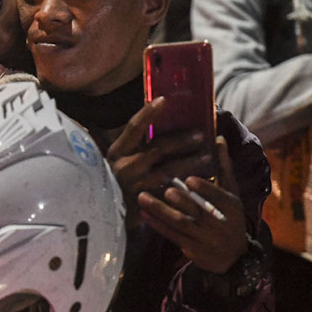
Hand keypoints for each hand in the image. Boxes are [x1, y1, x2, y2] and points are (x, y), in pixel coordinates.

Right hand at [106, 97, 214, 226]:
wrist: (104, 211)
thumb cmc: (115, 179)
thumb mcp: (118, 159)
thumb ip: (132, 144)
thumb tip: (152, 119)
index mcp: (117, 151)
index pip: (133, 128)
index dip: (148, 113)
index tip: (164, 100)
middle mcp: (124, 166)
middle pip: (156, 148)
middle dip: (180, 140)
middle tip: (200, 134)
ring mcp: (135, 184)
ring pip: (167, 170)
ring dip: (189, 161)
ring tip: (207, 155)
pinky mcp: (145, 201)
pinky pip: (169, 191)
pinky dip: (185, 185)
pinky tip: (200, 180)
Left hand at [136, 137, 247, 273]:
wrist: (235, 257)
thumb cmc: (230, 216)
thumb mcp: (232, 193)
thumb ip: (223, 167)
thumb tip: (219, 138)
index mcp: (232, 208)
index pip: (220, 198)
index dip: (206, 189)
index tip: (190, 178)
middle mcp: (220, 225)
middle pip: (199, 212)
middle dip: (182, 201)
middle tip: (166, 189)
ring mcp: (205, 239)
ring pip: (181, 224)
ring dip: (161, 211)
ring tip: (143, 197)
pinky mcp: (192, 250)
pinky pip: (172, 236)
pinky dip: (157, 225)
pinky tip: (143, 214)